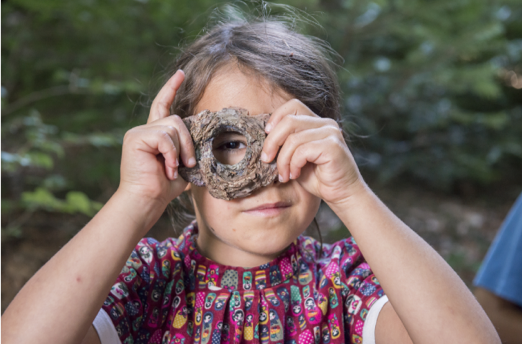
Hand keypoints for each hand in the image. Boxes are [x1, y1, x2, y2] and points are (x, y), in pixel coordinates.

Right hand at [118, 70, 195, 206]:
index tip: (181, 74)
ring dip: (181, 149)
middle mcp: (145, 130)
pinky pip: (164, 136)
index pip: (163, 106)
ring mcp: (138, 133)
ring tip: (176, 167)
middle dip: (188, 141)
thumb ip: (187, 146)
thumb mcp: (183, 163)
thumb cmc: (164, 187)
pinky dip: (171, 153)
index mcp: (155, 135)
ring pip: (173, 127)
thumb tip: (203, 137)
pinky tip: (168, 167)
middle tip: (188, 162)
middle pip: (176, 119)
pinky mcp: (135, 138)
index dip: (171, 89)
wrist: (147, 201)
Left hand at [260, 99, 364, 204]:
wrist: (341, 194)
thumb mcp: (295, 157)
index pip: (292, 106)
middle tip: (266, 160)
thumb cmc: (317, 177)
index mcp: (316, 122)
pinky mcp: (333, 146)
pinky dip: (293, 165)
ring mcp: (331, 133)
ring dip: (283, 160)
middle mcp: (325, 123)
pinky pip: (302, 151)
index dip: (275, 118)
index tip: (265, 137)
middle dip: (272, 142)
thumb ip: (285, 143)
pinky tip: (295, 174)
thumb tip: (262, 136)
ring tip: (284, 174)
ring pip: (293, 139)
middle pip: (288, 121)